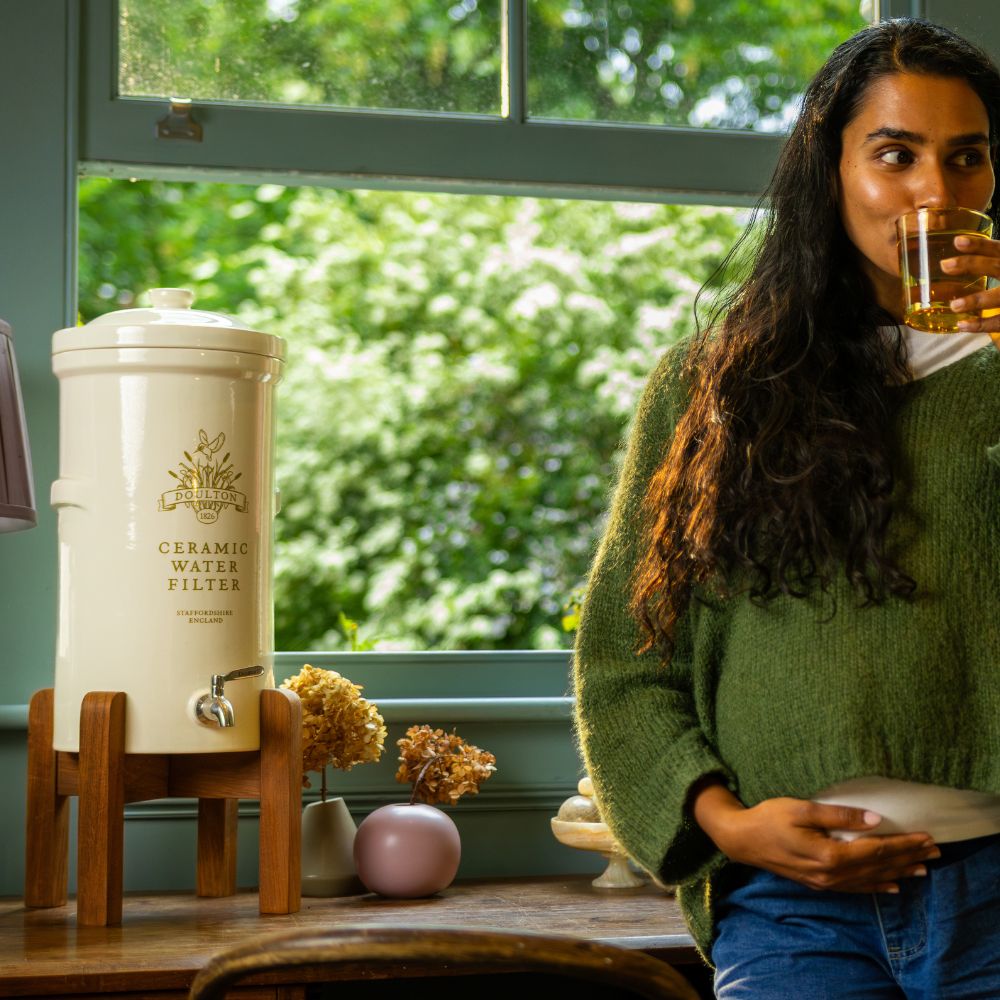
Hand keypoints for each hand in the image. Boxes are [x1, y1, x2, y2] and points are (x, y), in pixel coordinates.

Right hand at [692, 782, 940, 892]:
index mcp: (829, 855)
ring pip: (870, 880)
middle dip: (908, 858)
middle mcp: (831, 874)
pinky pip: (856, 888)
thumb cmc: (768, 817)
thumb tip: (873, 819)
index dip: (903, 844)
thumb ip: (837, 815)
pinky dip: (877, 886)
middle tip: (935, 852)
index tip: (926, 837)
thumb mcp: (801, 808)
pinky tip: (892, 886)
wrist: (741, 840)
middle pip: (878, 866)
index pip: (876, 850)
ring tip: (922, 870)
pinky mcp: (819, 884)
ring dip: (898, 873)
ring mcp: (825, 883)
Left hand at [941, 233, 999, 332]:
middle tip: (944, 265)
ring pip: (999, 297)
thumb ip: (996, 267)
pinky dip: (981, 324)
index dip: (980, 245)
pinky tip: (962, 325)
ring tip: (954, 305)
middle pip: (999, 267)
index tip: (957, 241)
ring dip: (976, 300)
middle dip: (972, 264)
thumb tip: (962, 265)